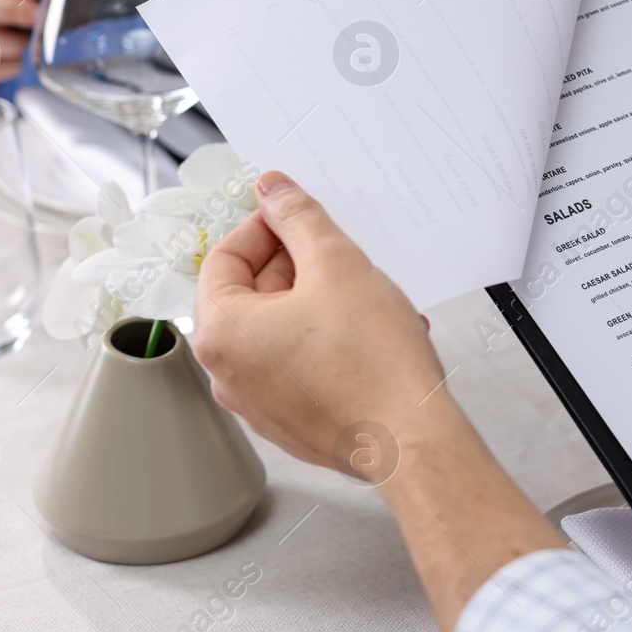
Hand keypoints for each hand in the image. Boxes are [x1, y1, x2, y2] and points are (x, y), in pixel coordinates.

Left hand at [195, 172, 564, 631]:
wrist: (411, 440)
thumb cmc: (372, 363)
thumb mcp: (338, 264)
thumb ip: (300, 219)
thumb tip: (274, 191)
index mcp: (221, 333)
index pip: (224, 258)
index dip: (264, 227)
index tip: (296, 214)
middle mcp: (228, 375)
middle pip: (251, 296)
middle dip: (297, 266)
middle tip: (339, 251)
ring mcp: (259, 405)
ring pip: (280, 332)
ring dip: (319, 303)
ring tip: (368, 295)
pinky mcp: (292, 424)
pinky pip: (299, 366)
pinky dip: (326, 342)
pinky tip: (371, 333)